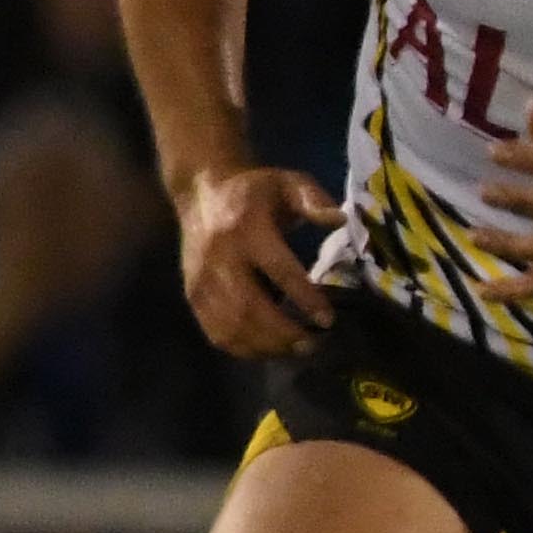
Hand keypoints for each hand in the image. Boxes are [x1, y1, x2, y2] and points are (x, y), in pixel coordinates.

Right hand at [172, 163, 336, 356]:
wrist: (202, 194)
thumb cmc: (255, 192)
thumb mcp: (288, 182)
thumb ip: (314, 198)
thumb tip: (340, 218)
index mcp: (247, 229)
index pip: (279, 270)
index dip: (304, 298)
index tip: (327, 320)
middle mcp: (219, 258)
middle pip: (249, 306)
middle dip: (283, 332)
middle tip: (314, 344)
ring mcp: (202, 280)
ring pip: (230, 325)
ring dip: (265, 345)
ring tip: (296, 350)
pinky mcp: (192, 295)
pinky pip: (214, 330)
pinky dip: (241, 348)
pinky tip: (268, 350)